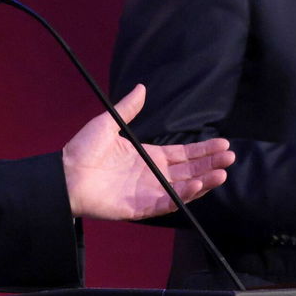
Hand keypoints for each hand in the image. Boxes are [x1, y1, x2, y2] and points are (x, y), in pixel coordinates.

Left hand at [61, 84, 234, 220]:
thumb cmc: (82, 150)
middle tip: (230, 157)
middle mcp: (152, 175)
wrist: (64, 173)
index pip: (184, 154)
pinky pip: (166, 203)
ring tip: (221, 173)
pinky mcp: (140, 207)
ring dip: (204, 181)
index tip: (223, 143)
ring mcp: (148, 192)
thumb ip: (128, 108)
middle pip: (190, 170)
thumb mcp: (108, 123)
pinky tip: (197, 185)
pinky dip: (183, 196)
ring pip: (184, 188)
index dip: (204, 150)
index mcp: (148, 156)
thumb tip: (142, 87)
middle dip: (211, 164)